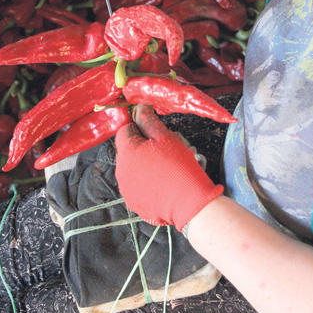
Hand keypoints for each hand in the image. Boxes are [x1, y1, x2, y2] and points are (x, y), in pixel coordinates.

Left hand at [114, 104, 222, 230]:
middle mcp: (121, 171)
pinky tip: (164, 183)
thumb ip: (149, 120)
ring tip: (167, 168)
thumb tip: (140, 108)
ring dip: (146, 164)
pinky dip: (148, 182)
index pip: (125, 130)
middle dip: (145, 146)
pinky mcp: (134, 202)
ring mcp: (126, 189)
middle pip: (128, 150)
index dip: (140, 127)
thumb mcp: (167, 138)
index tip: (155, 132)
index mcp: (127, 152)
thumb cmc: (180, 168)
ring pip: (133, 168)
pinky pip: (137, 185)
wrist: (190, 204)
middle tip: (167, 150)